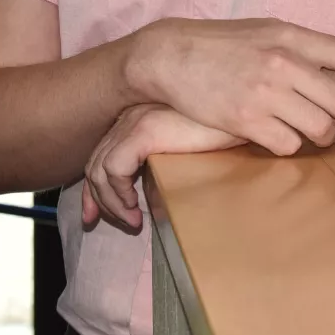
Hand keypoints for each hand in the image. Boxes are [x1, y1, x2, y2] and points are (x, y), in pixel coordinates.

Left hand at [82, 104, 240, 230]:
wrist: (240, 111)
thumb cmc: (223, 128)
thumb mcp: (187, 146)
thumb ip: (165, 158)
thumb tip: (152, 193)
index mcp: (138, 118)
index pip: (102, 155)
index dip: (96, 188)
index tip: (95, 214)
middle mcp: (131, 117)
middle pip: (96, 164)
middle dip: (96, 199)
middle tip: (102, 223)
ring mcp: (135, 122)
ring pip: (100, 170)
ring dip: (112, 202)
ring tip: (133, 221)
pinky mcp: (144, 131)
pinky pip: (114, 169)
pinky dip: (118, 193)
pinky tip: (135, 207)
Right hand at [126, 18, 334, 154]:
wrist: (172, 55)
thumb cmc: (222, 43)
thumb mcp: (264, 31)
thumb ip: (299, 47)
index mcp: (290, 36)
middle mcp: (283, 63)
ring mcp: (266, 93)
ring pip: (317, 129)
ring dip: (321, 137)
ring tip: (316, 136)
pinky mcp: (247, 120)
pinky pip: (287, 146)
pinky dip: (289, 147)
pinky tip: (279, 138)